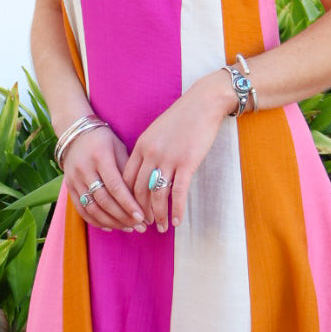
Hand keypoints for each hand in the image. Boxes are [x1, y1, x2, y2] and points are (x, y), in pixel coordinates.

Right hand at [63, 127, 147, 232]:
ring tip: (129, 228)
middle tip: (140, 226)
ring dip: (112, 222)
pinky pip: (81, 210)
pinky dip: (96, 221)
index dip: (128, 204)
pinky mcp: (69, 188)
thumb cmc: (103, 140)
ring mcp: (74, 180)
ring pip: (92, 208)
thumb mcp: (119, 148)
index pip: (115, 186)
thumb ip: (128, 171)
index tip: (142, 216)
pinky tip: (111, 227)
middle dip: (123, 217)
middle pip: (104, 200)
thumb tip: (142, 197)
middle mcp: (84, 169)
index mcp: (100, 157)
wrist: (75, 134)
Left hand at [122, 73, 235, 230]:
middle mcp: (150, 154)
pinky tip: (177, 221)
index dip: (127, 199)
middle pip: (138, 190)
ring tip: (160, 228)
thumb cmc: (182, 118)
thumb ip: (148, 151)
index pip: (126, 179)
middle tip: (143, 226)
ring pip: (157, 195)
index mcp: (141, 146)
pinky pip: (178, 192)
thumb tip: (145, 173)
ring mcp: (168, 158)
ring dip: (158, 215)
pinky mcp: (187, 162)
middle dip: (140, 212)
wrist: (203, 103)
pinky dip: (177, 210)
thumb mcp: (157, 132)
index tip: (130, 212)